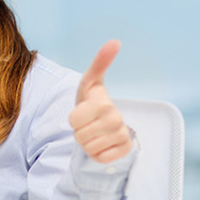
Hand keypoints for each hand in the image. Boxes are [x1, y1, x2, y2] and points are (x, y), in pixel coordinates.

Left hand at [69, 40, 133, 163]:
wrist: (106, 123)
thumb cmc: (92, 101)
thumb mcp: (89, 83)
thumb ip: (100, 62)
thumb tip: (115, 41)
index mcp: (104, 102)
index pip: (73, 120)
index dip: (73, 118)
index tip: (83, 110)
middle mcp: (116, 117)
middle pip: (79, 136)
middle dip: (79, 132)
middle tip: (87, 123)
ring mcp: (123, 134)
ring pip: (88, 148)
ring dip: (87, 143)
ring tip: (94, 132)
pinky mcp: (126, 148)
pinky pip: (100, 158)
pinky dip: (97, 154)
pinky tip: (103, 143)